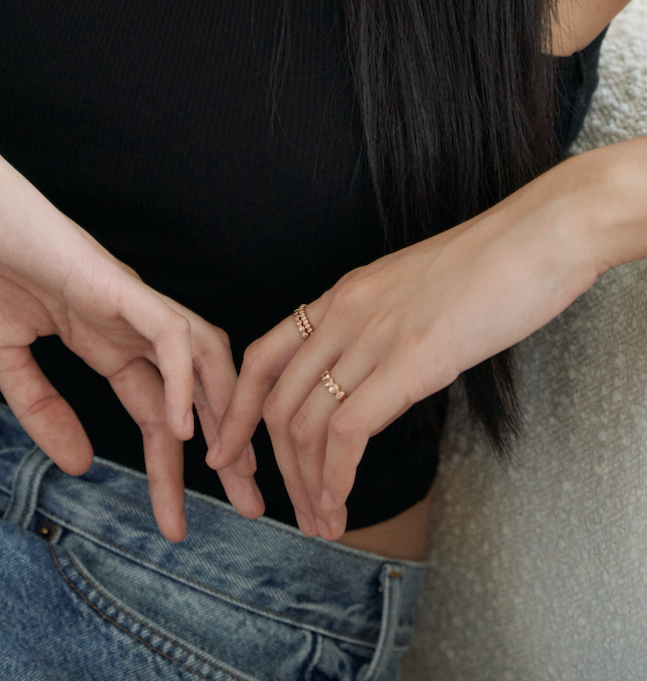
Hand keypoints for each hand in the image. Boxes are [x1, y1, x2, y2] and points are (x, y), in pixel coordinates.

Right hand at [0, 113, 262, 539]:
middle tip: (253, 509)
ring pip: (201, 354)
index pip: (152, 409)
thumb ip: (41, 407)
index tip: (173, 528)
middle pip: (194, 389)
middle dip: (226, 450)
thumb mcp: (1, 357)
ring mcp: (121, 297)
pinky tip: (179, 428)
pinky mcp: (109, 280)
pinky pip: (165, 331)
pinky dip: (180, 379)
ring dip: (222, 415)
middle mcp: (122, 319)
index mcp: (97, 335)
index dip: (168, 469)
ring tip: (234, 476)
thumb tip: (80, 465)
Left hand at [207, 167, 603, 539]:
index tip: (229, 453)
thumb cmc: (488, 270)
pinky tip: (341, 503)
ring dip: (309, 485)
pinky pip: (347, 430)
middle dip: (276, 467)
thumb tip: (375, 378)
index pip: (261, 357)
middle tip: (294, 513)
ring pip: (307, 424)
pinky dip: (336, 476)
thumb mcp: (413, 295)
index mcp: (341, 295)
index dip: (238, 411)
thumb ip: (381, 330)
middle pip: (278, 401)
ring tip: (324, 523)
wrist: (533, 240)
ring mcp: (371, 336)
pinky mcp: (408, 362)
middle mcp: (342, 313)